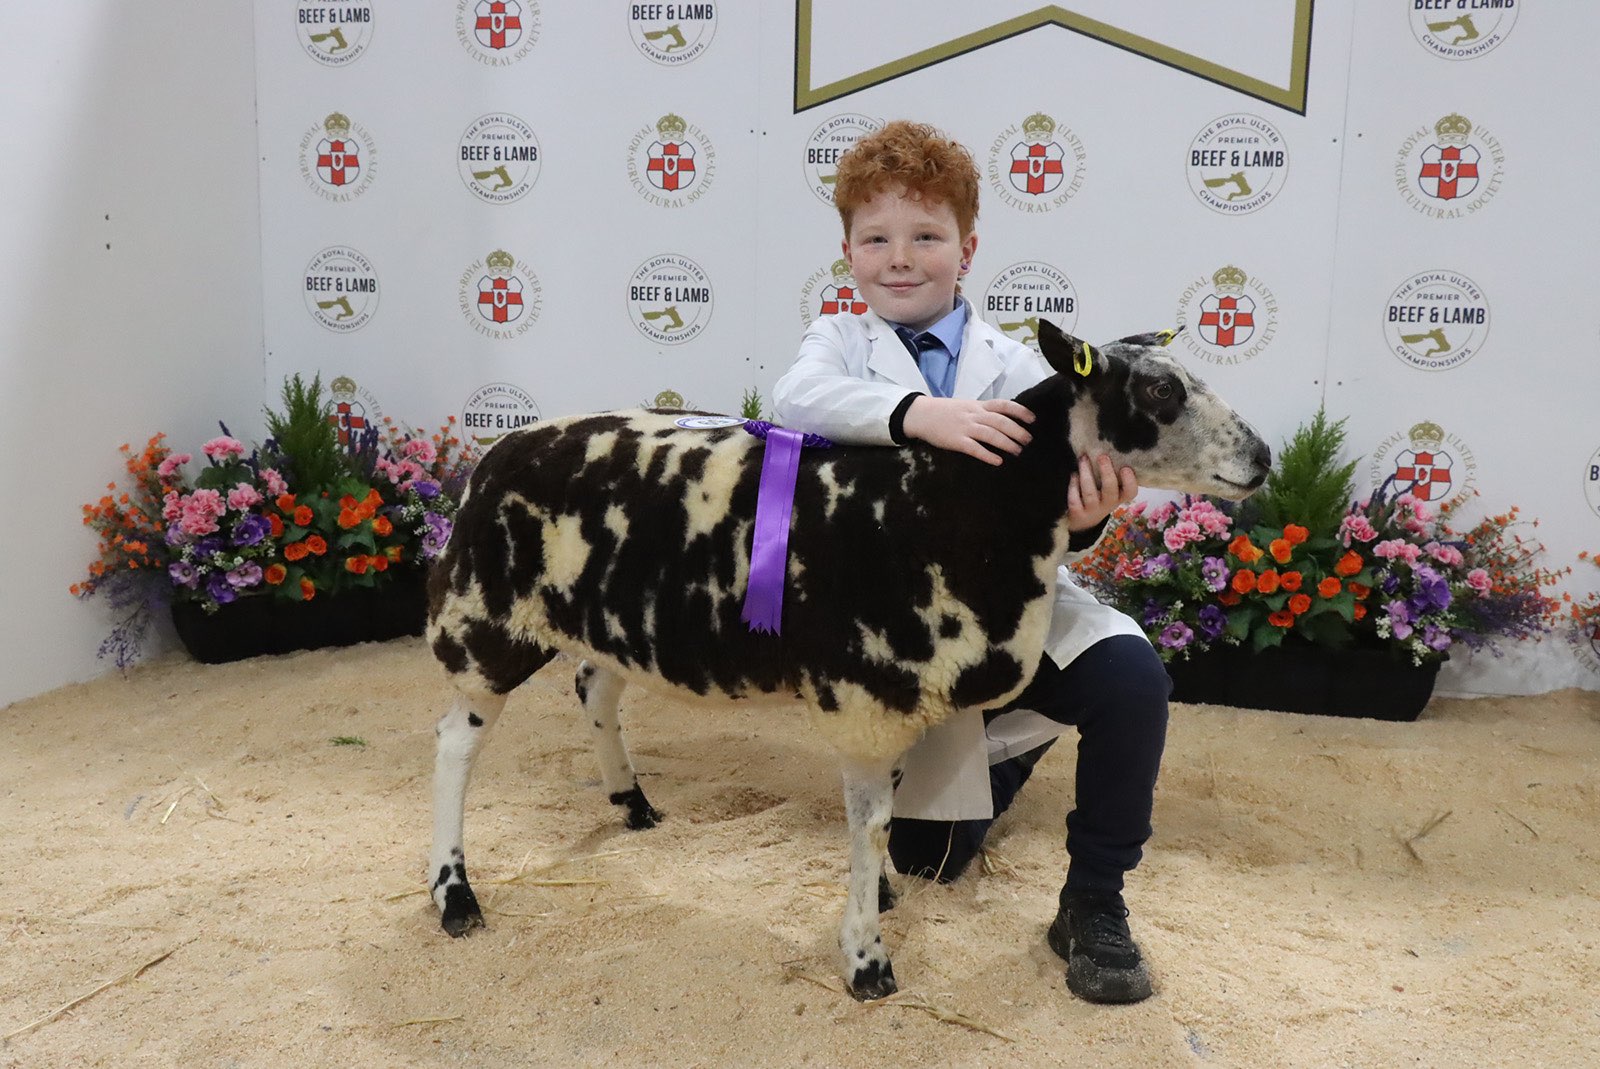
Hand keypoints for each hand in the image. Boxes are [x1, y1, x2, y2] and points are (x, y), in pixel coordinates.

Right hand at [901, 397, 1034, 465]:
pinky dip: (987, 455)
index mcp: (978, 406)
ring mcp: (965, 427)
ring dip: (1007, 443)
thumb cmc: (944, 411)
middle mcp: (974, 415)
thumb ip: (982, 412)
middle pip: (1000, 421)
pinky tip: (998, 462)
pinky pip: (974, 448)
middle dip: (1017, 431)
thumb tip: (1003, 420)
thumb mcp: (966, 406)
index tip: (1032, 420)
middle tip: (1028, 441)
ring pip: (991, 434)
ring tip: (1018, 451)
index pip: (1003, 405)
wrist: (920, 414)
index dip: (1020, 411)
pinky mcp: (956, 440)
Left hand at [1068, 454, 1137, 530]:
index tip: (1126, 468)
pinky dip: (1073, 487)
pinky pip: (1075, 500)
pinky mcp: (1077, 513)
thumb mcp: (1109, 489)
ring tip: (1083, 459)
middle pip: (1110, 491)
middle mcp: (1108, 504)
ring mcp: (1092, 510)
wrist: (1084, 523)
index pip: (1131, 492)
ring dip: (1086, 474)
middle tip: (1102, 456)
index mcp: (1119, 497)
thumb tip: (1106, 447)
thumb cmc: (1099, 498)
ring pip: (1090, 493)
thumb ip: (1111, 474)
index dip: (1130, 481)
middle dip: (1106, 473)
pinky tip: (1073, 475)